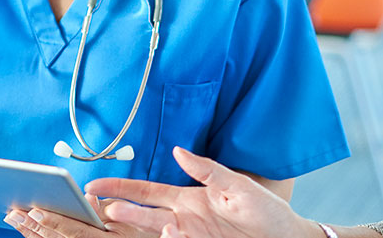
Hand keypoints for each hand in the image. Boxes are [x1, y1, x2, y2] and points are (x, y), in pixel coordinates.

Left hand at [4, 194, 154, 237]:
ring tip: (13, 218)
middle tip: (14, 213)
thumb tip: (87, 198)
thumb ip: (106, 208)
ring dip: (30, 232)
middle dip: (33, 226)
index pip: (74, 231)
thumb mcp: (129, 219)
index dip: (53, 221)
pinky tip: (25, 228)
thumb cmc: (138, 231)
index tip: (35, 211)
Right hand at [85, 147, 323, 237]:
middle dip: (119, 208)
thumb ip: (207, 170)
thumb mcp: (238, 185)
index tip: (94, 186)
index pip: (145, 192)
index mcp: (187, 198)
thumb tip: (178, 151)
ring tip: (116, 216)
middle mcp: (183, 219)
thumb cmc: (265, 211)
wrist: (288, 237)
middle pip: (142, 213)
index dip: (120, 188)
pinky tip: (164, 231)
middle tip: (98, 206)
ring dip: (135, 223)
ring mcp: (191, 236)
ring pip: (154, 230)